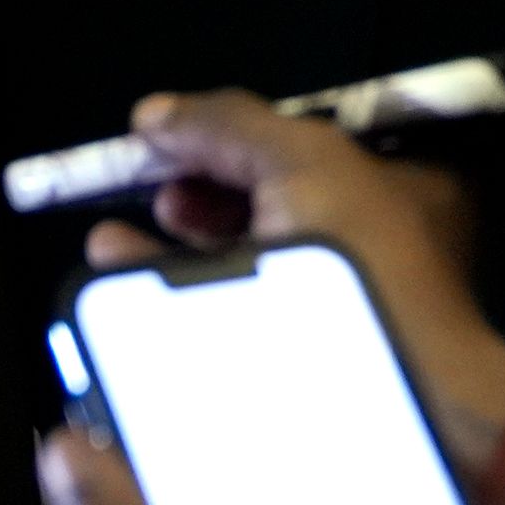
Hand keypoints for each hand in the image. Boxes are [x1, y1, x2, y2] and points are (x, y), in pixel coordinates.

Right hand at [84, 90, 504, 472]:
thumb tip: (156, 113)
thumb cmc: (357, 257)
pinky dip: (181, 293)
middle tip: (153, 194)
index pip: (301, 148)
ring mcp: (335, 305)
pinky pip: (234, 314)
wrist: (391, 391)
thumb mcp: (301, 158)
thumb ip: (230, 122)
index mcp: (391, 188)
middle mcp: (367, 243)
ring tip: (114, 243)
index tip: (167, 141)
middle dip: (197, 194)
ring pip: (244, 263)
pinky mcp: (303, 355)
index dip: (230, 139)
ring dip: (177, 246)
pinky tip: (131, 279)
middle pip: (265, 203)